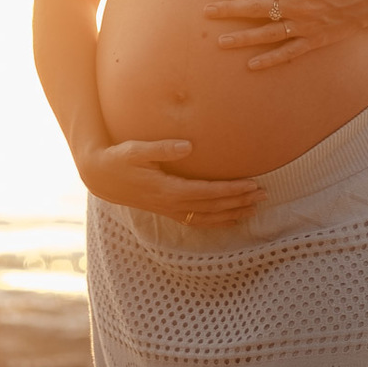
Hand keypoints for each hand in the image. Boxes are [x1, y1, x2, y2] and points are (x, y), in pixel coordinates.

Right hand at [80, 139, 264, 223]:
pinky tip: (231, 217)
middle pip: (213, 208)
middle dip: (240, 202)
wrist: (102, 177)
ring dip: (233, 213)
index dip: (231, 191)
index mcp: (167, 189)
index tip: (252, 185)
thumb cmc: (119, 159)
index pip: (208, 193)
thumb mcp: (135, 149)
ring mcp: (171, 210)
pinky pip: (199, 221)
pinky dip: (218, 221)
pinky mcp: (169, 210)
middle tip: (265, 195)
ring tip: (256, 208)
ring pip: (208, 218)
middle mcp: (172, 204)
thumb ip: (161, 147)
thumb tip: (187, 145)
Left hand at [204, 0, 367, 68]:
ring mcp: (305, 26)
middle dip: (229, 10)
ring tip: (221, 42)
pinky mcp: (314, 41)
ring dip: (243, 38)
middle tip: (206, 13)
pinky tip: (252, 65)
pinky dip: (270, 60)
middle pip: (257, 9)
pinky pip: (288, 53)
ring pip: (267, 34)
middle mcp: (298, 6)